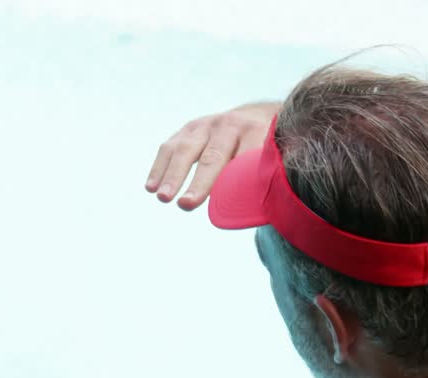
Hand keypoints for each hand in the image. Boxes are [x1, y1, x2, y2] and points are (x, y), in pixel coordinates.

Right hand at [144, 101, 279, 210]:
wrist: (257, 115)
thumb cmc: (268, 151)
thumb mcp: (277, 159)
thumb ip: (269, 179)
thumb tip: (259, 212)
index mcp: (258, 131)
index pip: (246, 160)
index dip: (236, 183)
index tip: (225, 207)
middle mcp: (230, 124)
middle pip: (213, 156)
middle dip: (199, 182)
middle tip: (186, 205)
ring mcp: (206, 125)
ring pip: (186, 150)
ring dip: (173, 175)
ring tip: (163, 198)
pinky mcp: (187, 129)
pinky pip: (168, 148)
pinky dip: (159, 168)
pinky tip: (150, 188)